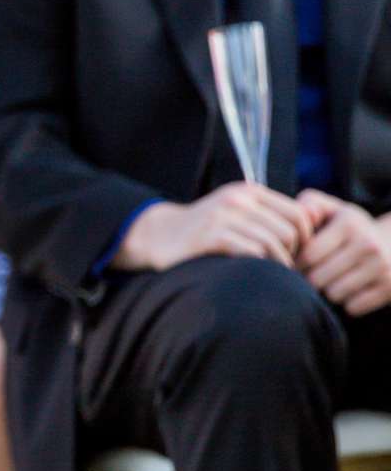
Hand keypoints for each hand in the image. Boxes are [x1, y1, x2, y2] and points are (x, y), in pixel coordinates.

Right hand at [117, 183, 307, 272]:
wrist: (158, 235)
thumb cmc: (204, 230)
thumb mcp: (237, 214)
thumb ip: (269, 216)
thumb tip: (312, 222)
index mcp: (250, 192)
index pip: (298, 213)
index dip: (305, 239)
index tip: (295, 256)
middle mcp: (239, 199)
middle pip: (289, 230)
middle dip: (293, 255)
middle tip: (285, 271)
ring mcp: (224, 216)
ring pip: (272, 242)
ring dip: (278, 266)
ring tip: (274, 278)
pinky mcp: (210, 235)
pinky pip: (251, 252)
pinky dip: (260, 267)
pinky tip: (255, 276)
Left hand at [296, 191, 390, 315]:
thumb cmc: (352, 229)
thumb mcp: (335, 211)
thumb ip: (311, 205)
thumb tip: (301, 213)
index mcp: (349, 223)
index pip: (308, 255)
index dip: (296, 264)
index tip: (296, 264)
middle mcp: (367, 243)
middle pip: (318, 278)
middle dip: (310, 280)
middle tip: (313, 275)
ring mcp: (381, 266)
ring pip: (334, 295)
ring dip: (329, 292)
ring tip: (333, 281)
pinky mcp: (389, 287)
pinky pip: (353, 308)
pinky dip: (348, 303)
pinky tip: (352, 290)